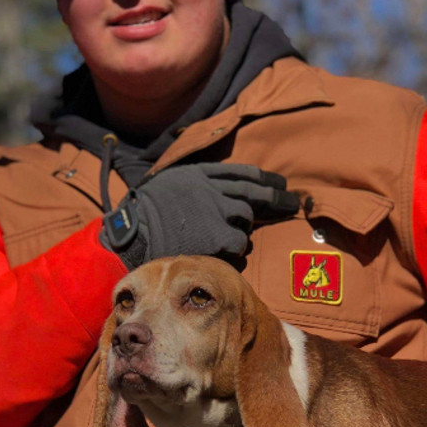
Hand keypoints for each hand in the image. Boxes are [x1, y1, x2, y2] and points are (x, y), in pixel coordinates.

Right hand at [103, 163, 299, 268]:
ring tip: (225, 239)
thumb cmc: (143, 213)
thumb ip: (192, 183)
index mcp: (199, 174)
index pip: (242, 173)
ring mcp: (217, 212)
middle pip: (254, 195)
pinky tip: (221, 253)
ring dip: (241, 230)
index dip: (265, 179)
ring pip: (246, 221)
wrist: (133, 234)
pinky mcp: (218, 236)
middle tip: (292, 204)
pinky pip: (239, 245)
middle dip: (276, 200)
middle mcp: (213, 190)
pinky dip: (234, 250)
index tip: (280, 182)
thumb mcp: (168, 183)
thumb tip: (211, 186)